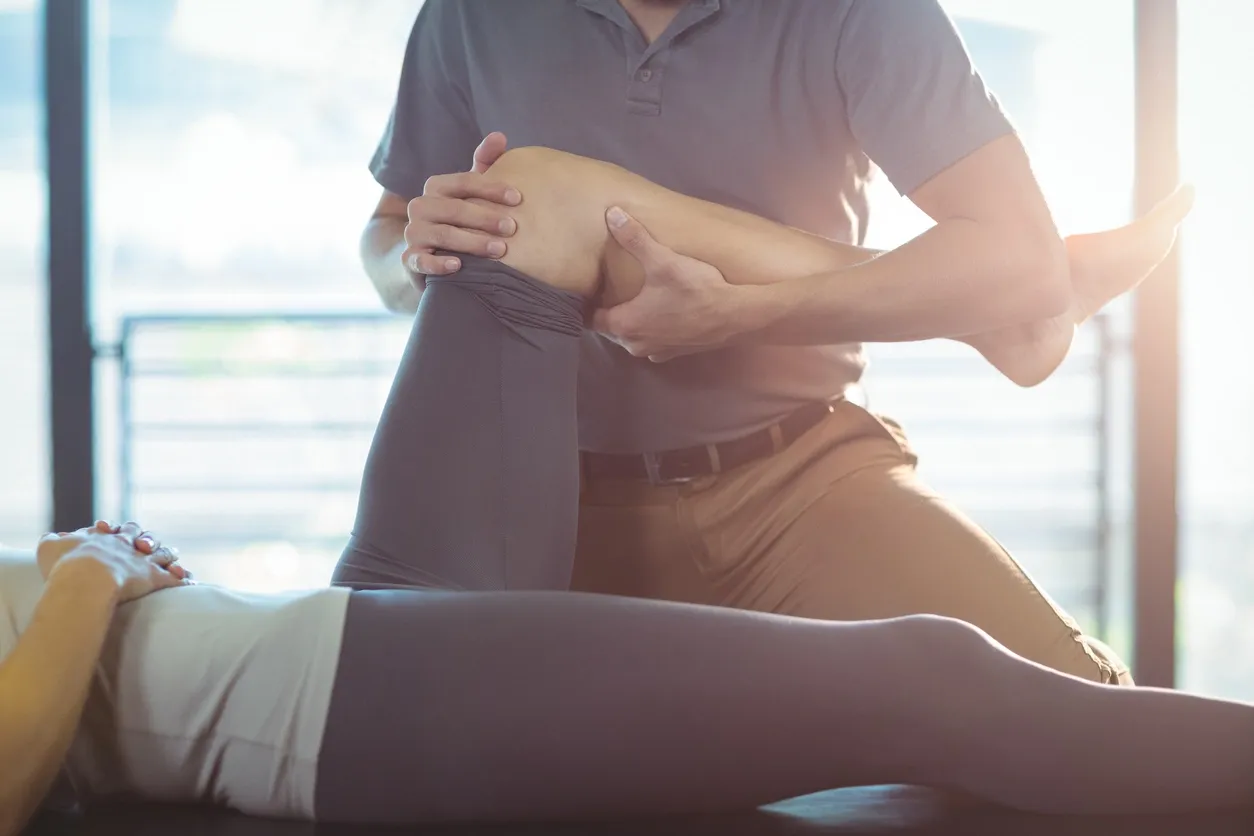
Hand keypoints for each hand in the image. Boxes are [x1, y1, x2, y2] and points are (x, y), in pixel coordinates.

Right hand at [37, 521, 192, 603]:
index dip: (118, 531)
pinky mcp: (154, 579)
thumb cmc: (65, 564)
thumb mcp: (50, 547)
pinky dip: (184, 581)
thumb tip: (53, 537)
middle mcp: (129, 546)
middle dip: (147, 540)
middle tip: (147, 544)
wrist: (86, 578)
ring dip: (170, 556)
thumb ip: (53, 541)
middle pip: (144, 537)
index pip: (118, 530)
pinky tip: (193, 583)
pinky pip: (174, 580)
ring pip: (163, 554)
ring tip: (176, 560)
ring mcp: (144, 562)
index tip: (117, 531)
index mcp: (106, 538)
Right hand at [400, 132, 522, 277]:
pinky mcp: (410, 260)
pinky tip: (458, 265)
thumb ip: (485, 164)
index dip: (491, 188)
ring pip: (443, 235)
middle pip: (454, 209)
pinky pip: (420, 261)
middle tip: (512, 228)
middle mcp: (420, 206)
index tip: (518, 198)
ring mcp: (413, 233)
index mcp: (436, 187)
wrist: (431, 253)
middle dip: (485, 218)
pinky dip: (437, 263)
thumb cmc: (460, 219)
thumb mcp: (472, 192)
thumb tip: (499, 135)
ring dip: (472, 242)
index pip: (464, 181)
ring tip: (499, 250)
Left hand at [592, 207, 746, 361]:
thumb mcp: (663, 260)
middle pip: (611, 329)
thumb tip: (611, 213)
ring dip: (632, 322)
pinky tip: (661, 315)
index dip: (588, 304)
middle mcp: (635, 345)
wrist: (737, 316)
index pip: (590, 319)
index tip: (590, 289)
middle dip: (610, 311)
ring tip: (636, 301)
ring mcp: (656, 352)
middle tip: (611, 289)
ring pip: (633, 337)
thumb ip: (634, 238)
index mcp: (624, 325)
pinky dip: (653, 331)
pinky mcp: (675, 354)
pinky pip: (654, 343)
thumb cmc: (695, 290)